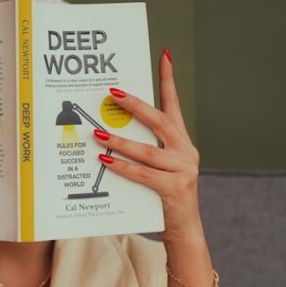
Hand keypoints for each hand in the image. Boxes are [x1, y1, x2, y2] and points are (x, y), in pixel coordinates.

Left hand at [93, 50, 201, 244]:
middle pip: (160, 121)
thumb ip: (144, 150)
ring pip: (148, 151)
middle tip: (112, 92)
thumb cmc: (164, 195)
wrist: (184, 231)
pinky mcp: (175, 188)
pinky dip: (123, 167)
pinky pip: (143, 174)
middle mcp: (186, 151)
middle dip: (135, 105)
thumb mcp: (158, 168)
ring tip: (99, 134)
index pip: (174, 105)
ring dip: (120, 141)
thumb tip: (111, 130)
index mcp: (182, 142)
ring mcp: (184, 170)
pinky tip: (106, 161)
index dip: (169, 80)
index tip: (164, 55)